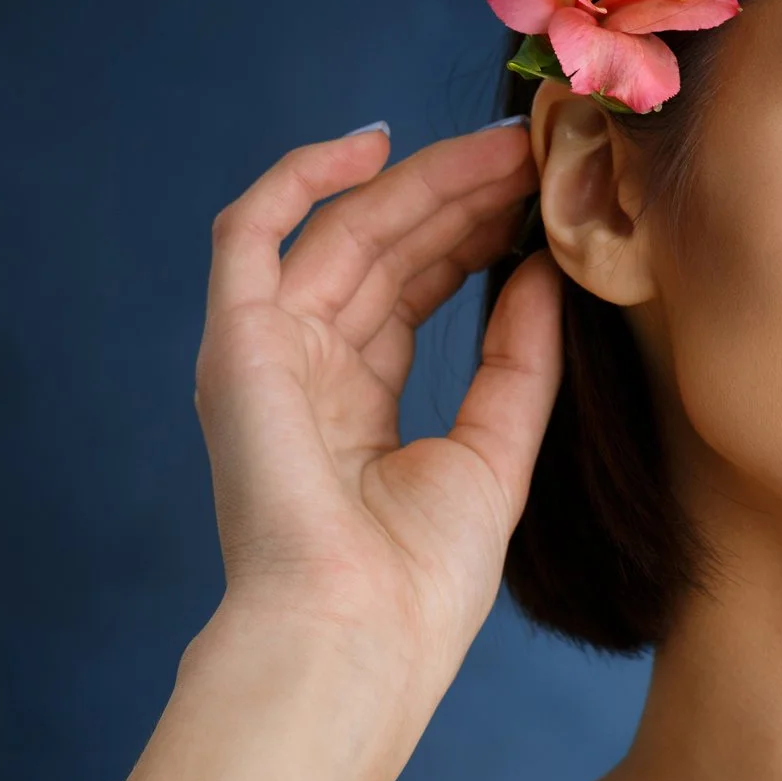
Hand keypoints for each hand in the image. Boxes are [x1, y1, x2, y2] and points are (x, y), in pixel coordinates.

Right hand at [183, 119, 560, 780]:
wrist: (357, 638)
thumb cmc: (421, 581)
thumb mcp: (498, 452)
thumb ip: (519, 358)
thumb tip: (544, 269)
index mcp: (359, 406)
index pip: (418, 289)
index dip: (477, 233)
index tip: (544, 191)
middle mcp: (307, 370)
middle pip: (388, 250)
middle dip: (463, 195)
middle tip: (537, 149)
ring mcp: (267, 353)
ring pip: (343, 230)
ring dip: (424, 182)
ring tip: (504, 147)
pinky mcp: (237, 343)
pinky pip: (249, 231)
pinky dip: (303, 177)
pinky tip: (377, 142)